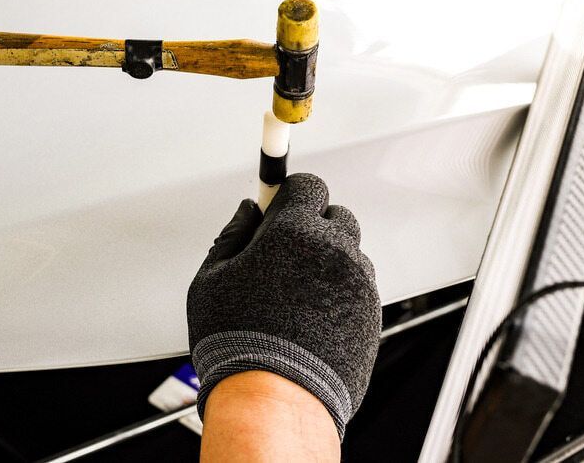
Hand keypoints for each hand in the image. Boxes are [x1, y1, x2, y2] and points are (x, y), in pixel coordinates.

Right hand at [187, 173, 380, 437]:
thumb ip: (232, 235)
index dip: (290, 195)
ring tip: (295, 294)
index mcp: (293, 231)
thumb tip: (248, 211)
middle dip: (313, 225)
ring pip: (349, 253)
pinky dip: (340, 292)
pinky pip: (358, 287)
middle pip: (335, 215)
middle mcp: (333, 250)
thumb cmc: (238, 341)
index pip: (308, 185)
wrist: (274, 399)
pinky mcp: (371, 313)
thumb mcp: (211, 279)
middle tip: (284, 253)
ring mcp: (357, 282)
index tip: (278, 207)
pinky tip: (311, 316)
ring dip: (329, 260)